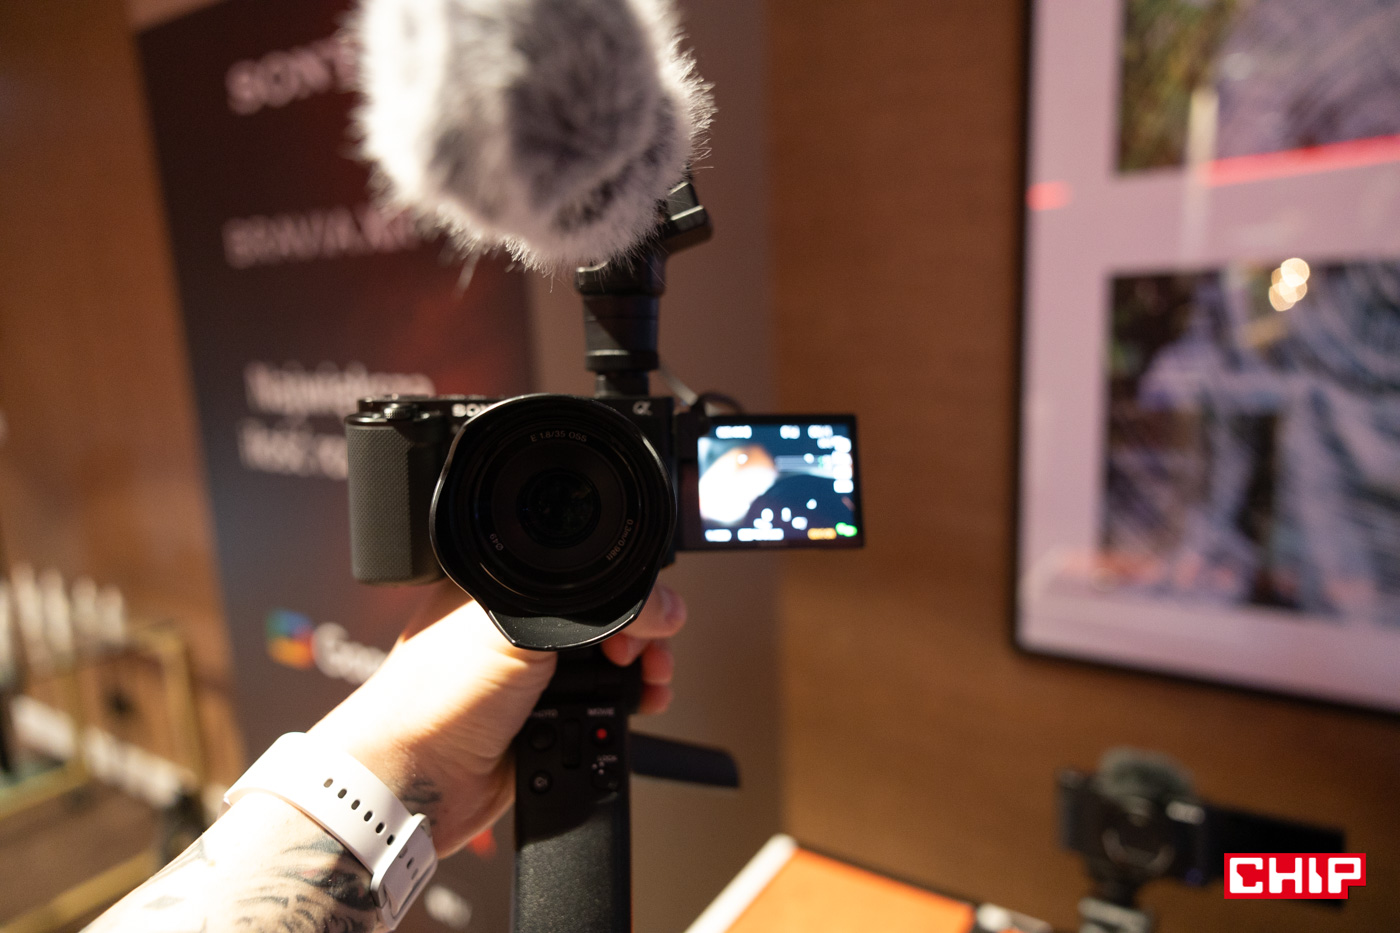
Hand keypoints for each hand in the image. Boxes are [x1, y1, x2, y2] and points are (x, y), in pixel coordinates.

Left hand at [308, 582, 685, 854]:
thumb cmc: (434, 697)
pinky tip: (635, 705)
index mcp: (505, 586)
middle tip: (644, 651)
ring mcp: (534, 674)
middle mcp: (521, 626)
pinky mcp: (547, 718)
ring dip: (642, 671)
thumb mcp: (519, 628)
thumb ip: (591, 610)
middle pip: (607, 616)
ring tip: (651, 679)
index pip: (584, 572)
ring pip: (611, 662)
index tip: (642, 612)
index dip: (622, 589)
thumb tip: (657, 607)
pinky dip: (627, 706)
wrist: (414, 781)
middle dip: (641, 633)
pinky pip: (604, 705)